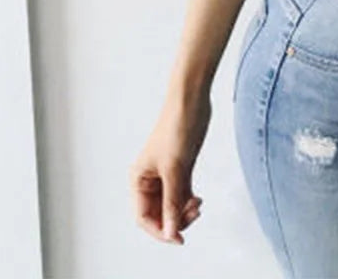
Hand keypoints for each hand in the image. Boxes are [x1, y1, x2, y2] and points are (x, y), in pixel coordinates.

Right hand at [129, 91, 209, 244]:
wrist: (191, 100)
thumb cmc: (177, 126)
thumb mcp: (175, 168)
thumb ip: (173, 201)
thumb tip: (172, 230)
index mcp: (138, 178)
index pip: (144, 217)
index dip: (160, 230)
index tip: (179, 238)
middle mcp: (149, 178)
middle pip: (158, 213)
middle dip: (175, 219)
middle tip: (194, 214)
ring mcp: (165, 173)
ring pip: (172, 203)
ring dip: (184, 210)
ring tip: (198, 205)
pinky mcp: (180, 166)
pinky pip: (182, 192)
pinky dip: (189, 199)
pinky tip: (198, 200)